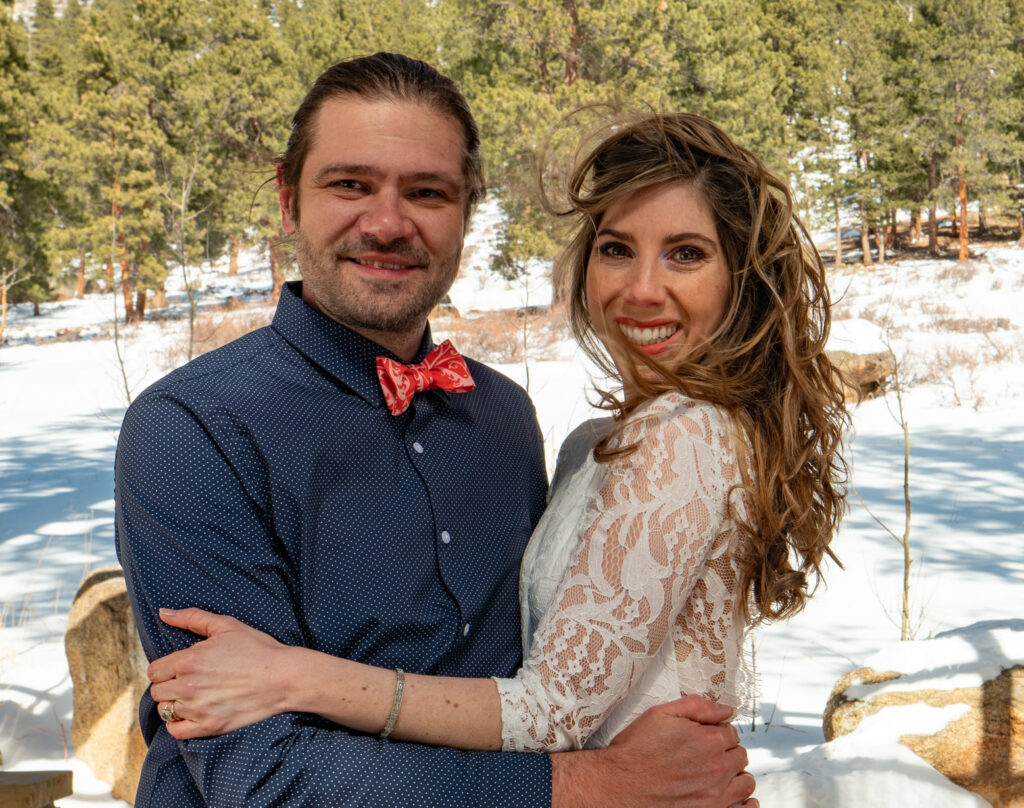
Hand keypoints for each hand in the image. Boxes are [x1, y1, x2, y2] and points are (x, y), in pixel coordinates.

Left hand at [148, 607, 293, 739]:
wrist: (283, 677)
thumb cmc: (257, 648)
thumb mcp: (226, 625)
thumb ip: (191, 617)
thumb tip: (163, 613)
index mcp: (189, 660)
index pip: (154, 671)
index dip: (166, 667)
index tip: (179, 667)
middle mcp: (188, 687)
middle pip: (157, 691)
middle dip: (169, 684)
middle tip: (188, 680)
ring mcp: (198, 709)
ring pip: (165, 710)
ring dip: (175, 703)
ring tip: (193, 695)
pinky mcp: (209, 727)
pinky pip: (176, 731)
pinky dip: (178, 724)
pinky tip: (191, 713)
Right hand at [551, 695, 756, 807]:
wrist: (619, 784)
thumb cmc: (636, 750)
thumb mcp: (661, 714)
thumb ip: (697, 706)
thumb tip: (725, 709)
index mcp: (709, 740)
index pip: (731, 731)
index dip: (717, 730)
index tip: (705, 735)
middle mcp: (717, 768)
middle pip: (740, 755)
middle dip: (727, 751)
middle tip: (707, 753)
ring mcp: (716, 794)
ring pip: (746, 782)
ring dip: (736, 775)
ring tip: (718, 773)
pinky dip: (744, 803)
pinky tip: (732, 796)